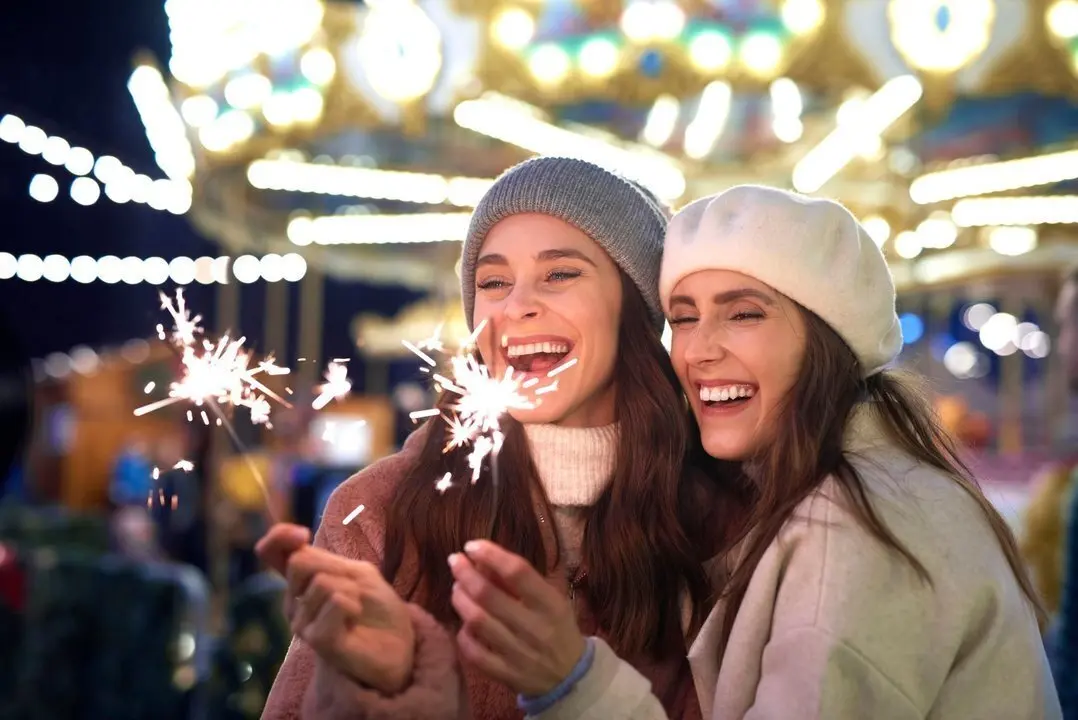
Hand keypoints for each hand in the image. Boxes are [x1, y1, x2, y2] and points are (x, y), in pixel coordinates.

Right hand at [255, 523, 415, 694]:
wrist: (398, 644)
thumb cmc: (376, 607)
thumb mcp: (354, 572)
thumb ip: (322, 558)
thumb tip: (299, 539)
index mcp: (302, 582)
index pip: (272, 551)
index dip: (279, 537)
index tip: (302, 536)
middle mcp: (294, 602)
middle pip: (299, 562)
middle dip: (335, 568)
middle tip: (353, 589)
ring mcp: (302, 623)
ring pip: (322, 582)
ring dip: (351, 590)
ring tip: (356, 610)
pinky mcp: (317, 640)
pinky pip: (336, 602)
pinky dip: (354, 605)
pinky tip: (354, 622)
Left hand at [449, 539, 586, 696]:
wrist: (571, 676)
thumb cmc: (558, 628)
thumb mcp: (552, 600)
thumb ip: (522, 582)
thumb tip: (483, 560)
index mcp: (551, 604)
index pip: (517, 572)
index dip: (491, 555)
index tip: (472, 545)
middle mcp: (535, 628)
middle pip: (489, 595)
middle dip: (466, 573)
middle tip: (455, 560)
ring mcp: (519, 653)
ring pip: (478, 621)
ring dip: (461, 600)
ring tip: (456, 587)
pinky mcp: (506, 675)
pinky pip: (474, 652)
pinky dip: (463, 634)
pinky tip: (463, 623)